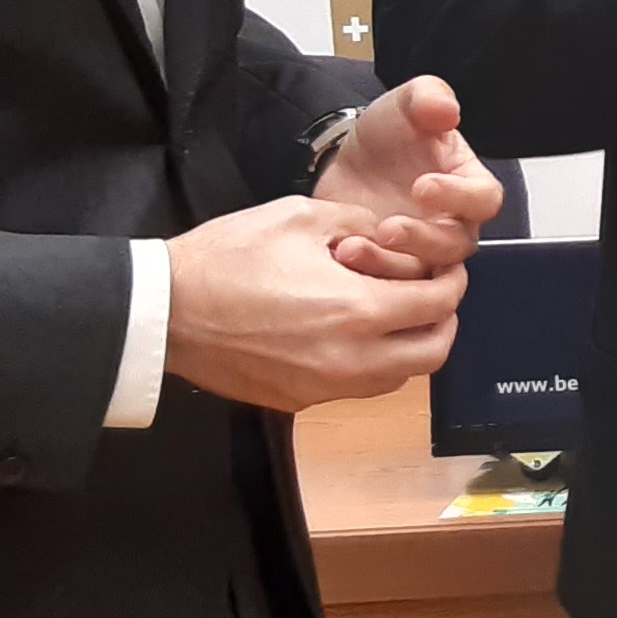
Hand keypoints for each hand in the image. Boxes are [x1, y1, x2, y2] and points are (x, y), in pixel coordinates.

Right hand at [164, 198, 466, 411]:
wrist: (164, 309)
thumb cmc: (227, 257)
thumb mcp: (301, 217)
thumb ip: (361, 225)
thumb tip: (392, 239)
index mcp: (358, 310)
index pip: (439, 304)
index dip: (452, 282)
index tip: (446, 268)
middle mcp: (350, 359)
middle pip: (433, 353)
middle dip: (442, 321)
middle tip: (429, 294)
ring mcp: (324, 387)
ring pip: (398, 378)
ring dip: (409, 347)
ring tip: (391, 313)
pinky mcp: (298, 401)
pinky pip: (356, 389)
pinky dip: (370, 365)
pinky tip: (349, 334)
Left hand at [312, 75, 504, 278]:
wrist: (345, 161)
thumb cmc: (388, 136)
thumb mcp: (405, 104)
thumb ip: (429, 97)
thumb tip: (446, 110)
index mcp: (467, 184)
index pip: (483, 198)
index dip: (459, 196)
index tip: (423, 186)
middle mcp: (453, 223)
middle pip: (456, 245)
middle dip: (421, 240)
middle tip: (388, 228)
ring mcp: (422, 251)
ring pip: (425, 273)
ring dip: (390, 265)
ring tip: (352, 248)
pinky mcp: (391, 269)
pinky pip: (392, 286)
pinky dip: (369, 278)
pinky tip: (342, 258)